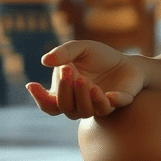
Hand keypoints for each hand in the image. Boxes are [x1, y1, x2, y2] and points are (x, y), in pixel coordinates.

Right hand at [26, 40, 146, 118]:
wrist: (128, 62)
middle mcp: (80, 105)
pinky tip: (98, 89)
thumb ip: (64, 52)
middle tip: (66, 70)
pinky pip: (107, 108)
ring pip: (84, 111)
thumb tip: (45, 60)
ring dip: (81, 96)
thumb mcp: (81, 48)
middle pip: (64, 107)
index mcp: (67, 94)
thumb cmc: (100, 57)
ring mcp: (97, 106)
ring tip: (84, 79)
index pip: (49, 104)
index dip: (39, 98)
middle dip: (63, 90)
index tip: (32, 84)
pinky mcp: (117, 104)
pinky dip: (103, 101)